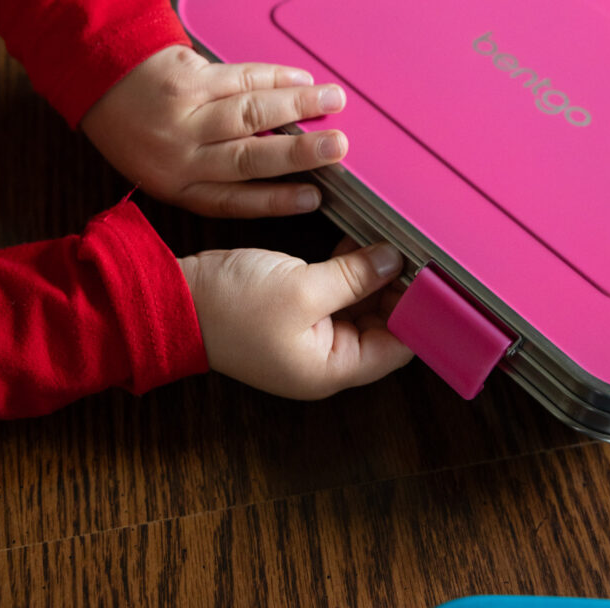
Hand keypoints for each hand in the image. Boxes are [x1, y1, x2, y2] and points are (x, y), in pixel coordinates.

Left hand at [81, 45, 347, 216]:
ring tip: (333, 102)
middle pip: (248, 157)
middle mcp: (183, 154)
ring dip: (297, 107)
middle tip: (338, 149)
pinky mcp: (189, 78)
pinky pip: (240, 76)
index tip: (314, 198)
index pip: (234, 200)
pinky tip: (302, 80)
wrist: (103, 84)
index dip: (277, 201)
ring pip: (250, 112)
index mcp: (179, 186)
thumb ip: (215, 177)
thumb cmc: (141, 133)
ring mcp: (186, 114)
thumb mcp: (167, 172)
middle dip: (298, 153)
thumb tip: (286, 174)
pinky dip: (275, 76)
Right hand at [178, 241, 412, 398]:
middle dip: (399, 290)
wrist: (173, 300)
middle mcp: (326, 359)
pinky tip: (361, 243)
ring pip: (360, 307)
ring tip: (394, 241)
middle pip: (382, 327)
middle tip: (418, 250)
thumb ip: (353, 276)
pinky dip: (349, 272)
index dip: (419, 313)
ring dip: (374, 276)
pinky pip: (336, 295)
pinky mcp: (296, 313)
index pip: (398, 347)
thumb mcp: (302, 287)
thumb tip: (395, 262)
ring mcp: (310, 336)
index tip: (436, 276)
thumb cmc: (232, 305)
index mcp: (331, 368)